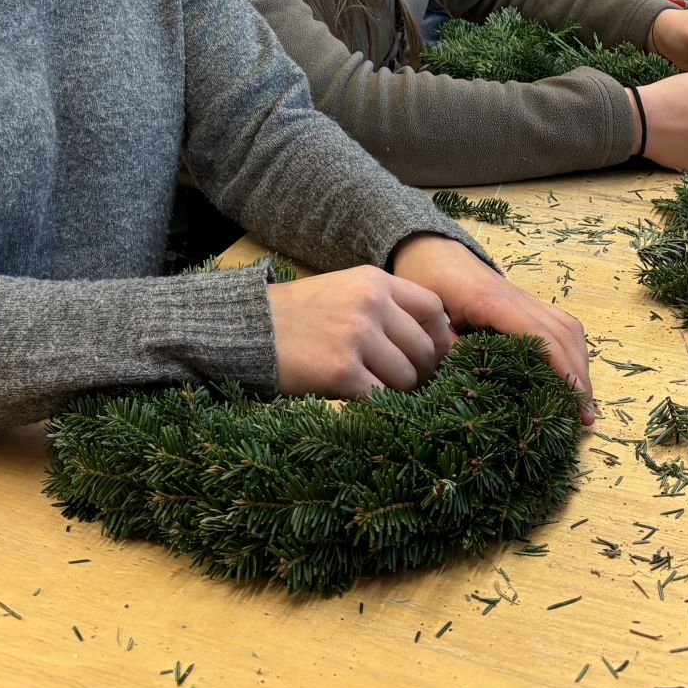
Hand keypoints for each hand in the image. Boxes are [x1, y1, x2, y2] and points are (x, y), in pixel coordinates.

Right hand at [267, 265, 454, 398]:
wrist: (247, 328)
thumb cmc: (297, 316)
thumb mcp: (343, 291)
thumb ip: (382, 307)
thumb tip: (427, 344)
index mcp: (374, 282)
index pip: (433, 308)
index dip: (440, 337)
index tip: (433, 356)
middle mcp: (371, 305)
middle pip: (425, 349)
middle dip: (421, 373)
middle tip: (407, 385)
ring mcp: (358, 338)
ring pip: (407, 377)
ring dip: (398, 391)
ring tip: (378, 390)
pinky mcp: (343, 371)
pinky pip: (381, 397)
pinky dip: (377, 405)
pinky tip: (360, 398)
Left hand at [389, 234, 593, 423]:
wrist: (432, 251)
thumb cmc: (428, 282)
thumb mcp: (430, 317)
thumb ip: (447, 349)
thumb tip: (468, 387)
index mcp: (491, 302)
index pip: (538, 334)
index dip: (560, 367)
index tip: (573, 399)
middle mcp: (518, 299)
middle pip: (562, 334)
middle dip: (578, 375)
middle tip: (584, 417)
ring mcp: (526, 300)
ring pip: (568, 328)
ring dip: (580, 364)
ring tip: (583, 405)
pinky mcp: (527, 305)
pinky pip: (560, 324)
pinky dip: (572, 351)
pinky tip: (571, 377)